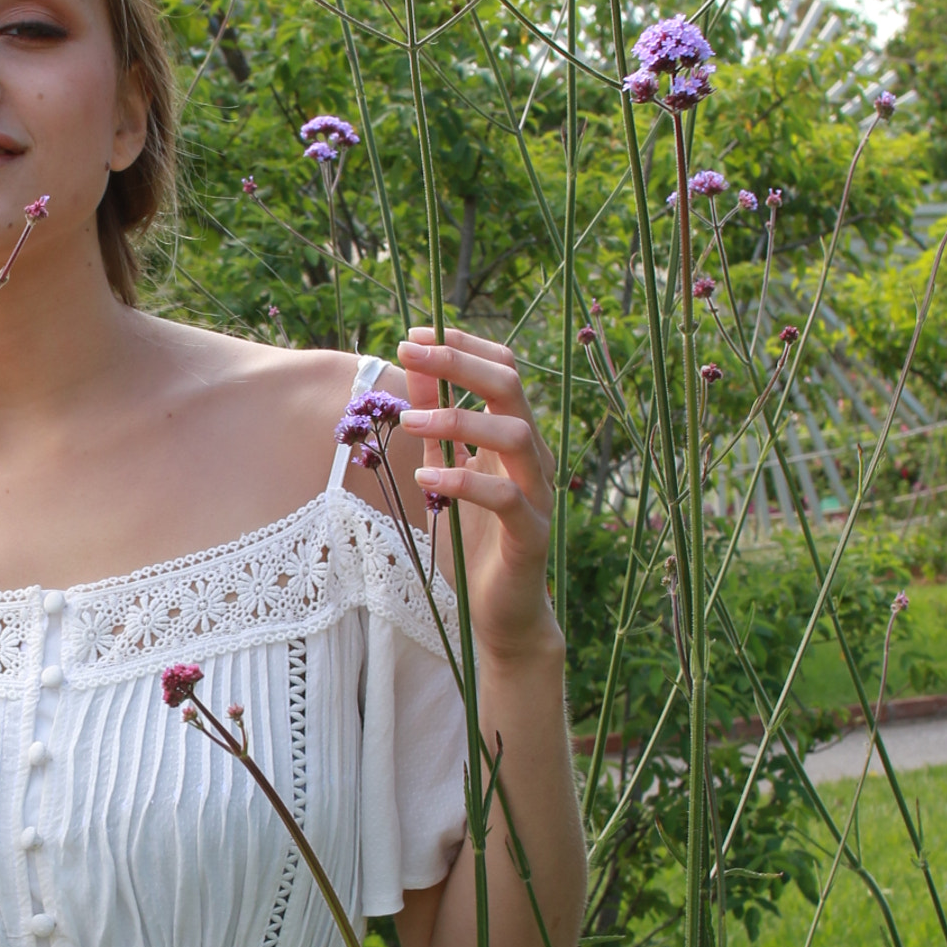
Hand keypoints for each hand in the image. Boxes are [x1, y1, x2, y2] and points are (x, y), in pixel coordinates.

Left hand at [393, 328, 560, 668]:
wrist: (499, 613)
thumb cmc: (471, 542)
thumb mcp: (442, 472)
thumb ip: (435, 424)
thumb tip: (414, 367)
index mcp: (513, 436)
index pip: (502, 369)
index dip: (463, 345)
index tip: (416, 334)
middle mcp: (531, 456)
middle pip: (511, 386)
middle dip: (459, 362)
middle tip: (412, 351)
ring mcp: (536, 492)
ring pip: (513, 433)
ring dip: (458, 419)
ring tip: (410, 422)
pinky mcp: (531, 532)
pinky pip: (504, 496)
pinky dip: (464, 481)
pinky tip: (426, 479)